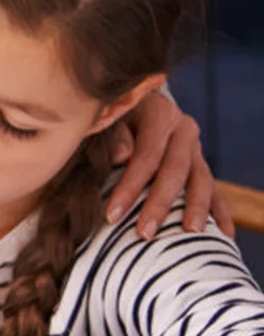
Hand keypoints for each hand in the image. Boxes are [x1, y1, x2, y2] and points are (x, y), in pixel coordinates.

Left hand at [106, 94, 233, 239]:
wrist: (138, 100)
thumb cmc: (116, 112)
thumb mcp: (110, 116)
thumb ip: (114, 135)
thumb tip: (121, 157)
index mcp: (160, 115)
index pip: (145, 156)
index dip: (129, 187)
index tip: (112, 215)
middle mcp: (184, 130)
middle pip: (175, 171)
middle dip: (160, 204)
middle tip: (145, 233)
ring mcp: (197, 149)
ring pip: (202, 180)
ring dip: (197, 209)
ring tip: (191, 233)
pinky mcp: (202, 164)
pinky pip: (215, 189)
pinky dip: (220, 213)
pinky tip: (224, 235)